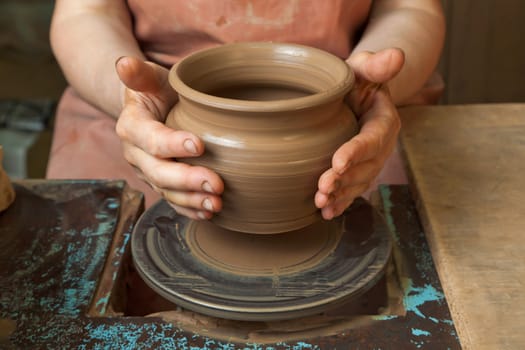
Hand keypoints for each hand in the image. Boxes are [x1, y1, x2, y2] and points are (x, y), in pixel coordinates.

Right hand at [115, 57, 223, 218]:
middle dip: (187, 180)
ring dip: (192, 200)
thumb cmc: (156, 91)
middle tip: (216, 184)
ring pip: (167, 191)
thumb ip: (139, 73)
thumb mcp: (150, 77)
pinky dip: (190, 209)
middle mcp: (136, 154)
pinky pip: (173, 200)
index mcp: (132, 126)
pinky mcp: (161, 183)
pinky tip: (209, 212)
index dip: (172, 144)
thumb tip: (124, 64)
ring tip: (216, 203)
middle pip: (159, 172)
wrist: (152, 110)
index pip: (151, 138)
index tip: (200, 145)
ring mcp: (148, 172)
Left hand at [315, 48, 403, 219]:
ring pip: (358, 183)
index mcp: (384, 120)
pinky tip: (325, 213)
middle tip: (323, 188)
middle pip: (366, 167)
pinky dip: (340, 203)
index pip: (373, 138)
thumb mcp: (362, 68)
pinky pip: (352, 190)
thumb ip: (375, 64)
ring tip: (321, 204)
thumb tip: (396, 56)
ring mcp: (371, 162)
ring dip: (341, 196)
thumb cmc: (355, 80)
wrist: (354, 98)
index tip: (337, 162)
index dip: (357, 151)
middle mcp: (381, 146)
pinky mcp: (358, 172)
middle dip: (345, 180)